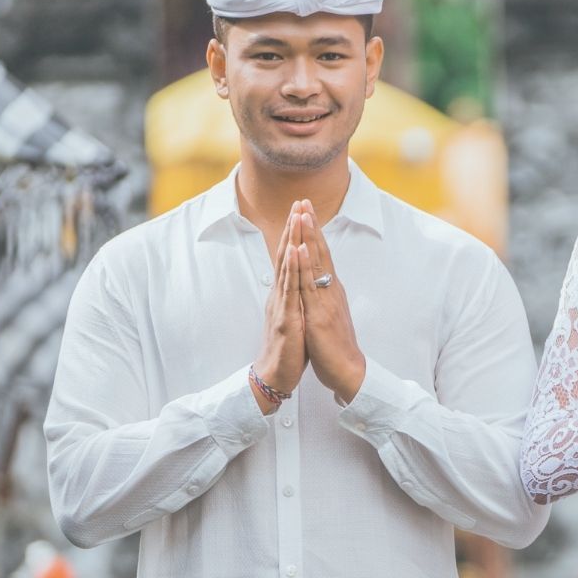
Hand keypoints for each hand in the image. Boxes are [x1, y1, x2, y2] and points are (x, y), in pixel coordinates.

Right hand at [252, 207, 307, 411]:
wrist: (276, 375)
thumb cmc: (287, 347)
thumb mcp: (293, 316)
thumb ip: (294, 298)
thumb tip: (297, 283)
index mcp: (284, 294)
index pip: (289, 258)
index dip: (294, 235)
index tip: (301, 211)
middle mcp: (280, 294)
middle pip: (285, 255)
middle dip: (292, 228)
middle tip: (298, 202)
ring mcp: (282, 304)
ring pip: (286, 266)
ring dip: (292, 240)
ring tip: (297, 217)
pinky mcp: (286, 317)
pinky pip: (290, 289)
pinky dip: (293, 268)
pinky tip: (296, 250)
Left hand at [294, 203, 366, 402]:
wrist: (348, 371)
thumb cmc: (336, 346)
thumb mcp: (327, 314)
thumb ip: (323, 297)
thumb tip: (319, 284)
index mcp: (331, 289)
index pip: (321, 255)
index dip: (313, 233)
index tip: (306, 212)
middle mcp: (330, 289)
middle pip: (320, 251)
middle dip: (310, 225)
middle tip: (303, 201)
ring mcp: (325, 299)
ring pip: (315, 262)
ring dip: (308, 236)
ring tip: (302, 214)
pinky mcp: (319, 313)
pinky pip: (310, 285)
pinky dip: (305, 265)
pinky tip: (300, 248)